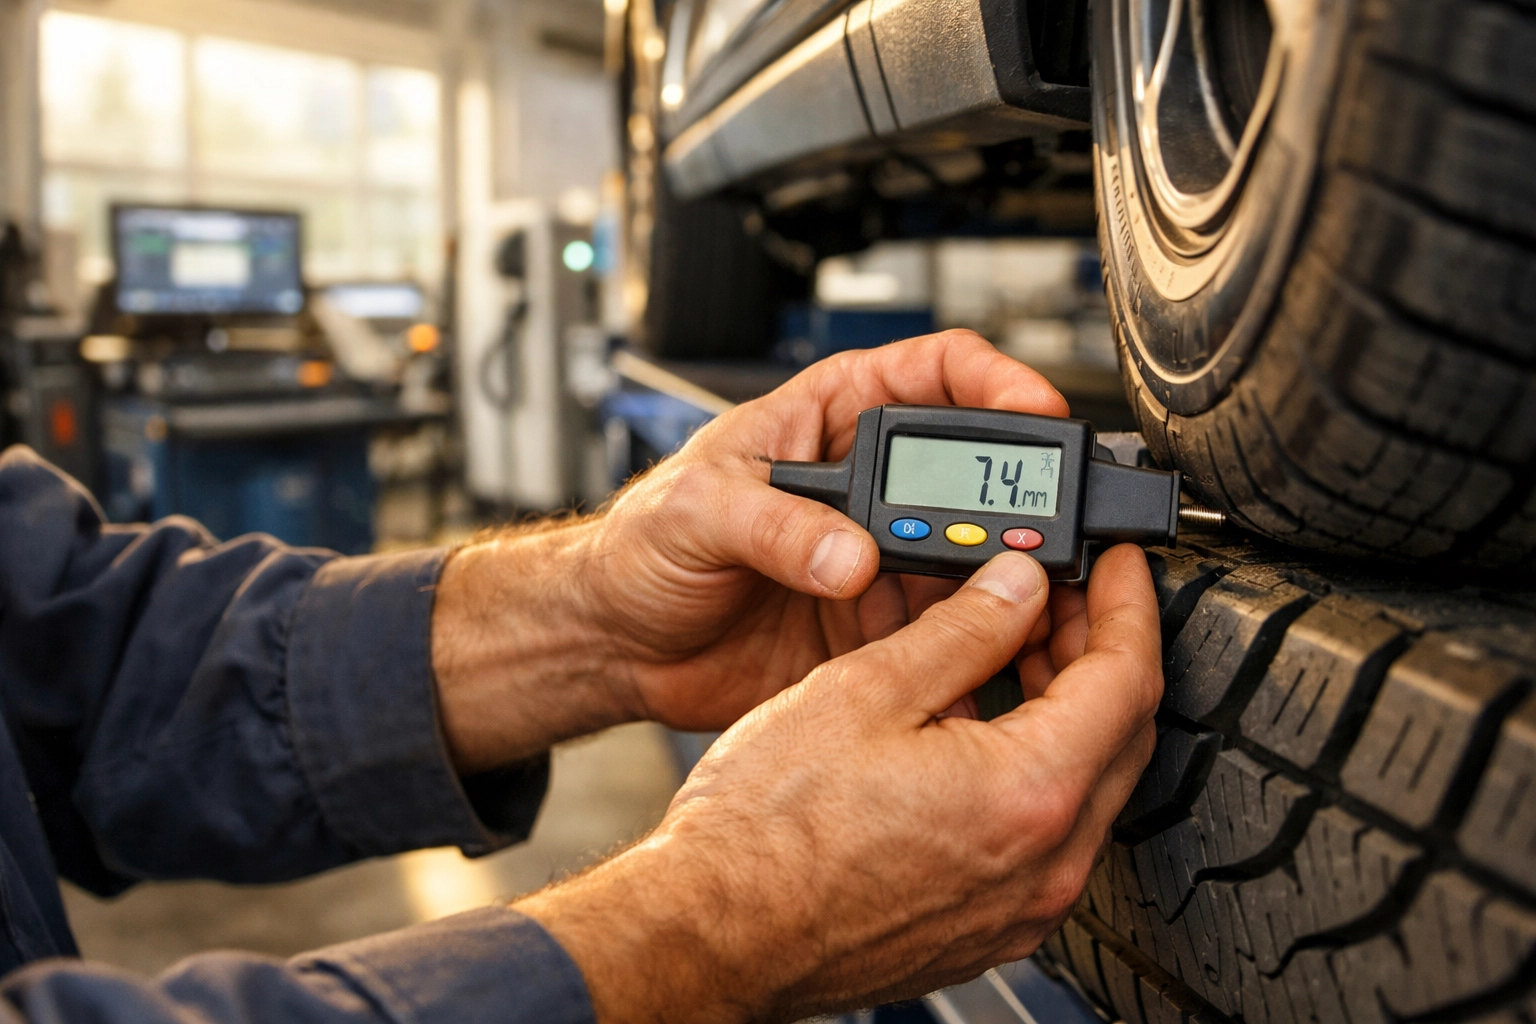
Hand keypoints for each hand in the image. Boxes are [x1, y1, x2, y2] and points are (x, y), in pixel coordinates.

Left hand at [432, 331, 1066, 771]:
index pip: (934, 372)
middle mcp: (865, 484)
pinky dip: (974, 637)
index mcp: (827, 418)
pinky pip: (946, 626)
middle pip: (971, 469)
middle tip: (1034, 526)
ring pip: (972, 553)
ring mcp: (876, 555)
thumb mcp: (695, 511)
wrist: (617, 643)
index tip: (1034, 406)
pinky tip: (985, 647)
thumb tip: (852, 553)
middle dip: (1013, 492)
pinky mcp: (875, 624)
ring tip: (1019, 594)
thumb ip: (774, 526)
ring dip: (1002, 573)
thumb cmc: (639, 548)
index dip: (993, 379)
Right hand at [514, 544, 1161, 1022]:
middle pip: (1121, 733)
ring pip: (1087, 786)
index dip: (1130, 604)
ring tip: (1014, 648)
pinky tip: (981, 728)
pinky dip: (1036, 768)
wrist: (712, 932)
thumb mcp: (864, 692)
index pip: (1127, 677)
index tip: (1119, 564)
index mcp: (1028, 794)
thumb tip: (1016, 587)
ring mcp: (1020, 906)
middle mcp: (1045, 864)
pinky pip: (1046, 835)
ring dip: (1068, 708)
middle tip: (1062, 596)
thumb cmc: (766, 830)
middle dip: (1101, 650)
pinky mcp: (988, 928)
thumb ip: (962, 631)